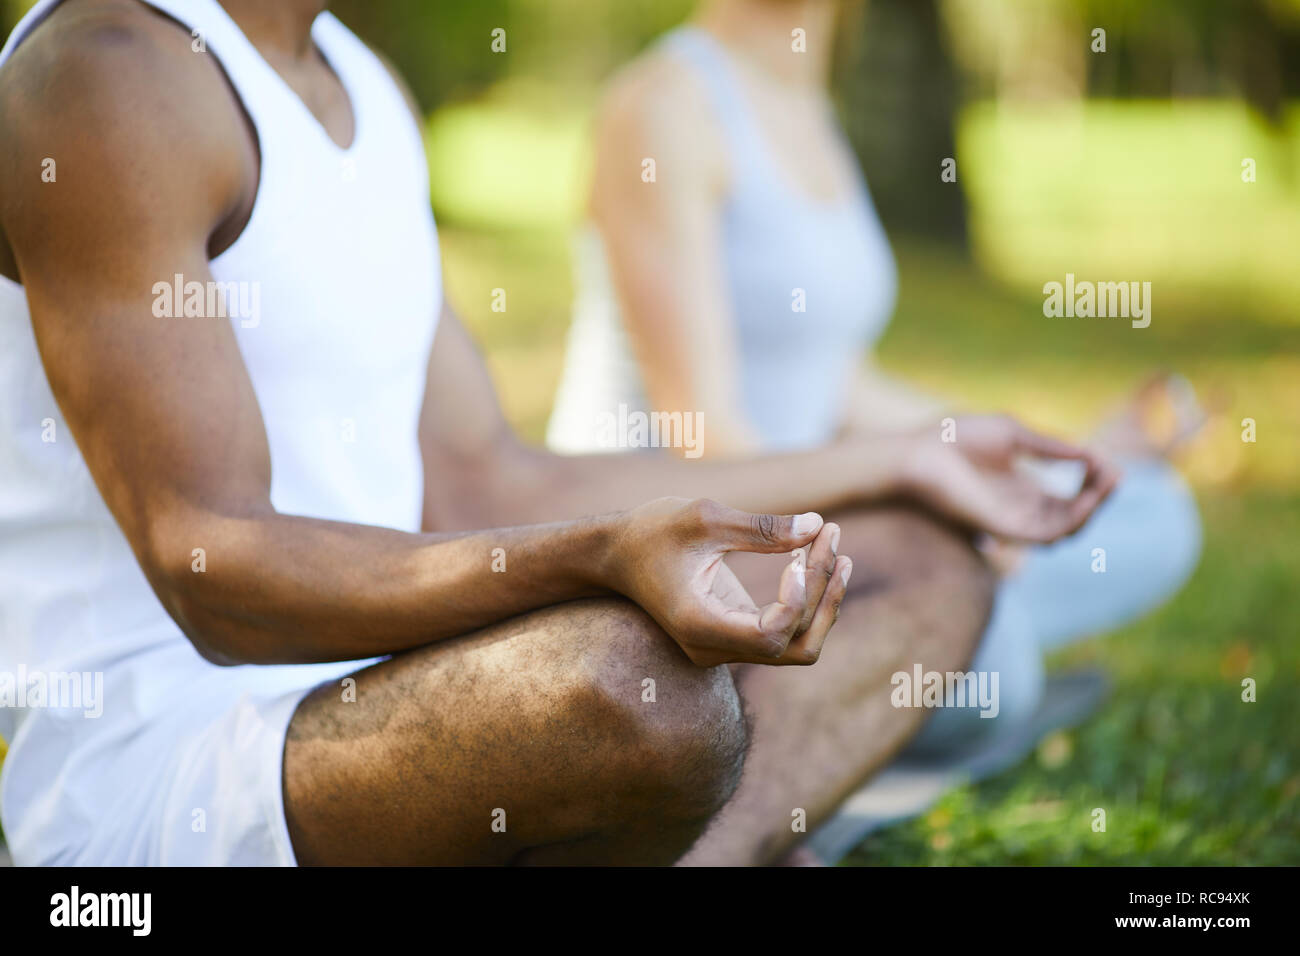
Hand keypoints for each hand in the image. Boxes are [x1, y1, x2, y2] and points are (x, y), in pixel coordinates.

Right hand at [609, 498, 851, 666]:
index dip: (798, 598)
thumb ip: (761, 528)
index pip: (770, 635)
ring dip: (824, 603)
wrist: (617, 554)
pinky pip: (785, 634)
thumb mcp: (704, 518)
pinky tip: (819, 560)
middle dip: (823, 594)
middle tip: (831, 535)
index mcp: (699, 625)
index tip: (799, 552)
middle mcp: (713, 649)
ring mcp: (725, 649)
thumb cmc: (653, 531)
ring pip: (797, 646)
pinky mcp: (735, 636)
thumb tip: (817, 525)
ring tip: (839, 551)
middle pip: (795, 644)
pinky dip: (808, 602)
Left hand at [901, 415, 1119, 543]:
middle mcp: (1019, 511)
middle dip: (1099, 497)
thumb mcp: (1014, 435)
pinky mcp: (1003, 528)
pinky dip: (1073, 520)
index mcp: (1022, 490)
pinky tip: (1086, 498)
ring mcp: (1012, 521)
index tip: (1108, 462)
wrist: (920, 452)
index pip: (1069, 500)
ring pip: (1066, 530)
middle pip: (1073, 518)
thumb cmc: (956, 438)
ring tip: (1105, 481)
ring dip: (1092, 508)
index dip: (1094, 483)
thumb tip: (1092, 453)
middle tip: (1114, 474)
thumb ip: (1052, 448)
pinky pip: (1047, 536)